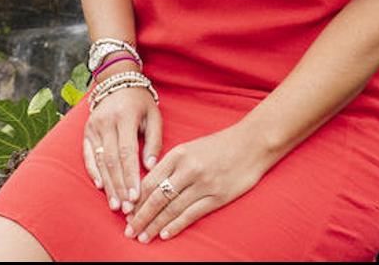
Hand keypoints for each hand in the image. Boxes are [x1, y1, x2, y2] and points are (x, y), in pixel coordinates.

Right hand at [82, 84, 162, 215]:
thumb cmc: (140, 102)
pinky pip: (87, 155)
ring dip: (108, 184)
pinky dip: (94, 172)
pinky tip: (101, 187)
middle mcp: (106, 121)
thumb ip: (154, 140)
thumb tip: (151, 167)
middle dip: (119, 186)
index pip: (127, 152)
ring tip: (116, 204)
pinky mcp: (86, 131)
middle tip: (126, 208)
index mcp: (125, 116)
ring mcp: (93, 126)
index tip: (136, 196)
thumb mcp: (153, 115)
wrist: (117, 81)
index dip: (131, 176)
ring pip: (100, 160)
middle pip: (112, 160)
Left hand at [126, 125, 267, 242]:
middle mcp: (188, 168)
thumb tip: (150, 187)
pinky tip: (164, 234)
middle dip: (140, 216)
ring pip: (172, 208)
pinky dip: (176, 226)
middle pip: (157, 197)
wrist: (252, 143)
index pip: (150, 180)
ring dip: (155, 225)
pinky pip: (191, 214)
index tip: (126, 212)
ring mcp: (203, 183)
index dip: (136, 198)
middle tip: (128, 230)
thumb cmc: (220, 145)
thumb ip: (172, 164)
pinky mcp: (217, 196)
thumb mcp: (192, 147)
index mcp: (179, 154)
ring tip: (142, 236)